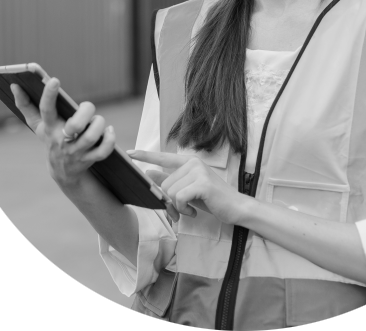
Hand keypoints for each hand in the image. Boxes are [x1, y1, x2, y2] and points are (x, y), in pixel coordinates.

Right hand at [10, 79, 114, 187]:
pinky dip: (109, 139)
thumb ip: (25, 105)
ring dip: (99, 124)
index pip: (46, 110)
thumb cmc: (52, 138)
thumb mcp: (38, 125)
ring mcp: (75, 152)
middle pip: (75, 126)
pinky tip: (109, 130)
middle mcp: (61, 140)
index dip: (49, 96)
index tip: (54, 80)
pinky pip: (103, 151)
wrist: (63, 171)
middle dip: (86, 112)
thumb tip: (14, 85)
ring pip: (91, 137)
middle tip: (87, 107)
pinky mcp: (88, 160)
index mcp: (48, 128)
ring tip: (98, 120)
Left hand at [128, 151, 247, 223]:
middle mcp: (193, 163)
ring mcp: (198, 171)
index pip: (164, 157)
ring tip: (191, 209)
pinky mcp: (202, 184)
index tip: (130, 152)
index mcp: (189, 162)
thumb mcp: (188, 188)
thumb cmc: (211, 198)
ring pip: (171, 192)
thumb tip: (149, 172)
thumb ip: (170, 180)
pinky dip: (183, 209)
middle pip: (165, 184)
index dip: (146, 155)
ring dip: (178, 207)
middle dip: (171, 201)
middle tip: (183, 209)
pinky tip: (193, 211)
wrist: (235, 207)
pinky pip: (179, 198)